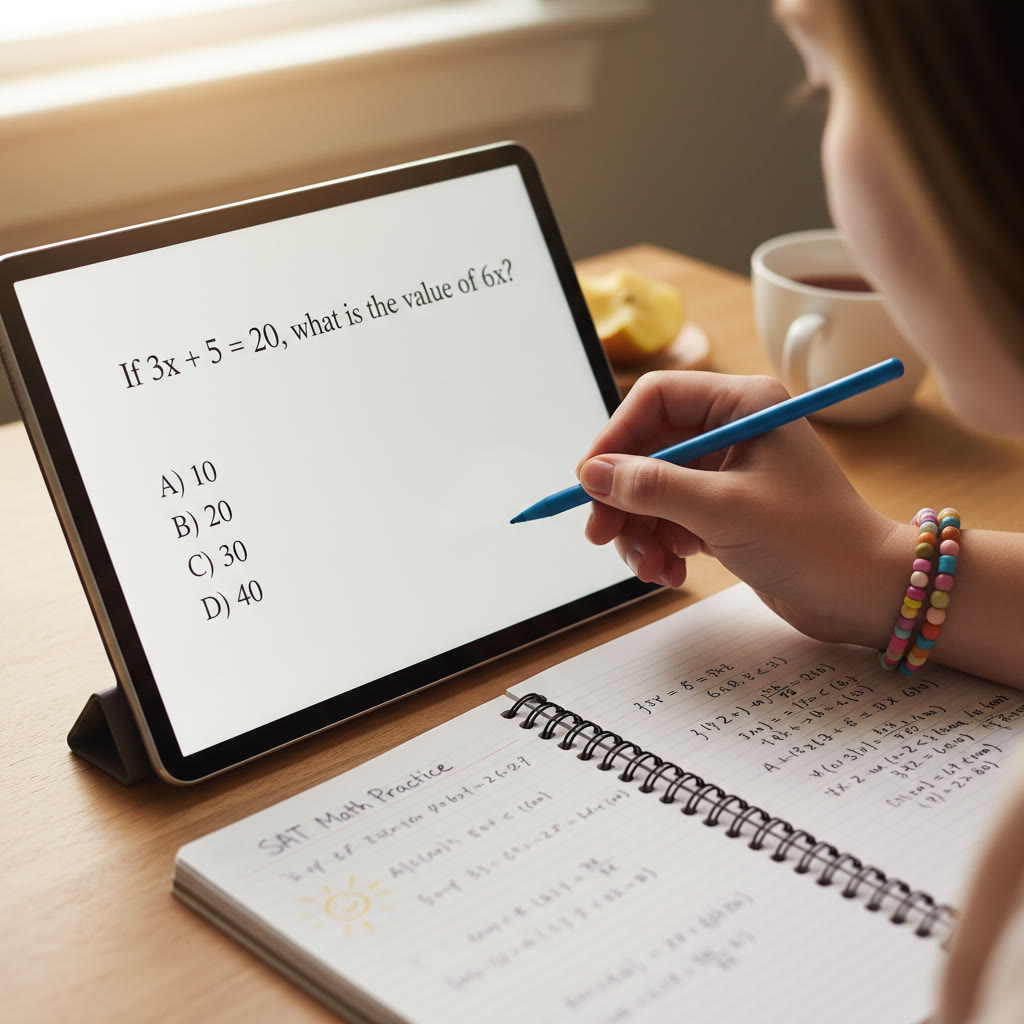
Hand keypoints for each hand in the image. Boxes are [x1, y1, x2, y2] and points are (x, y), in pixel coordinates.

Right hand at [576, 371, 909, 645]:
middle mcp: (732, 431)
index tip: (591, 481)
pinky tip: (672, 573)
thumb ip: (654, 488)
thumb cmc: (815, 541)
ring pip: (653, 491)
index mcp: (742, 405)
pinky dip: (661, 547)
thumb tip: (594, 474)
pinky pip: (670, 520)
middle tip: (602, 536)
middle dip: (623, 497)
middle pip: (647, 449)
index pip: (655, 399)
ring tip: (649, 568)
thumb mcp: (725, 510)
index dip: (616, 437)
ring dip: (640, 532)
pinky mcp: (725, 512)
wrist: (865, 595)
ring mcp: (727, 474)